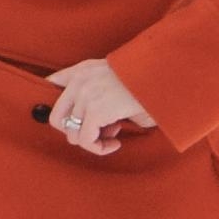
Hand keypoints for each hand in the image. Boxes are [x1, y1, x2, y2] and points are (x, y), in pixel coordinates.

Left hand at [42, 57, 156, 157]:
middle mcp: (80, 80)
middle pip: (56, 116)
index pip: (53, 83)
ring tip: (113, 134)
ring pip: (71, 134)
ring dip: (92, 141)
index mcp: (84, 69)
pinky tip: (116, 143)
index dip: (61, 107)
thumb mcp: (116, 83)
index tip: (76, 120)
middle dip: (76, 131)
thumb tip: (91, 126)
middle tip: (99, 132)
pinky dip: (100, 148)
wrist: (166, 79)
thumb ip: (96, 97)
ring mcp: (85, 95)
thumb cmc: (148, 85)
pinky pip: (85, 141)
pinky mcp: (96, 111)